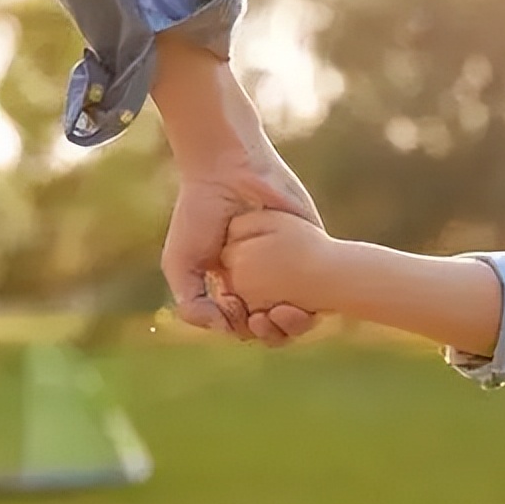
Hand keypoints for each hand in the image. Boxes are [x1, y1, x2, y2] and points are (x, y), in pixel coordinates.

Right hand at [161, 148, 320, 344]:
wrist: (228, 171)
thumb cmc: (199, 213)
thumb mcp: (180, 263)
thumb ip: (191, 304)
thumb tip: (224, 330)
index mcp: (234, 286)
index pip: (245, 325)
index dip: (239, 327)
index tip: (232, 308)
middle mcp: (264, 280)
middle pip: (276, 327)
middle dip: (268, 332)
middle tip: (259, 318)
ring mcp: (290, 266)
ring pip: (301, 315)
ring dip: (292, 326)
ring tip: (278, 313)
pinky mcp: (314, 248)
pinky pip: (323, 288)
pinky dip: (313, 305)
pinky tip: (296, 301)